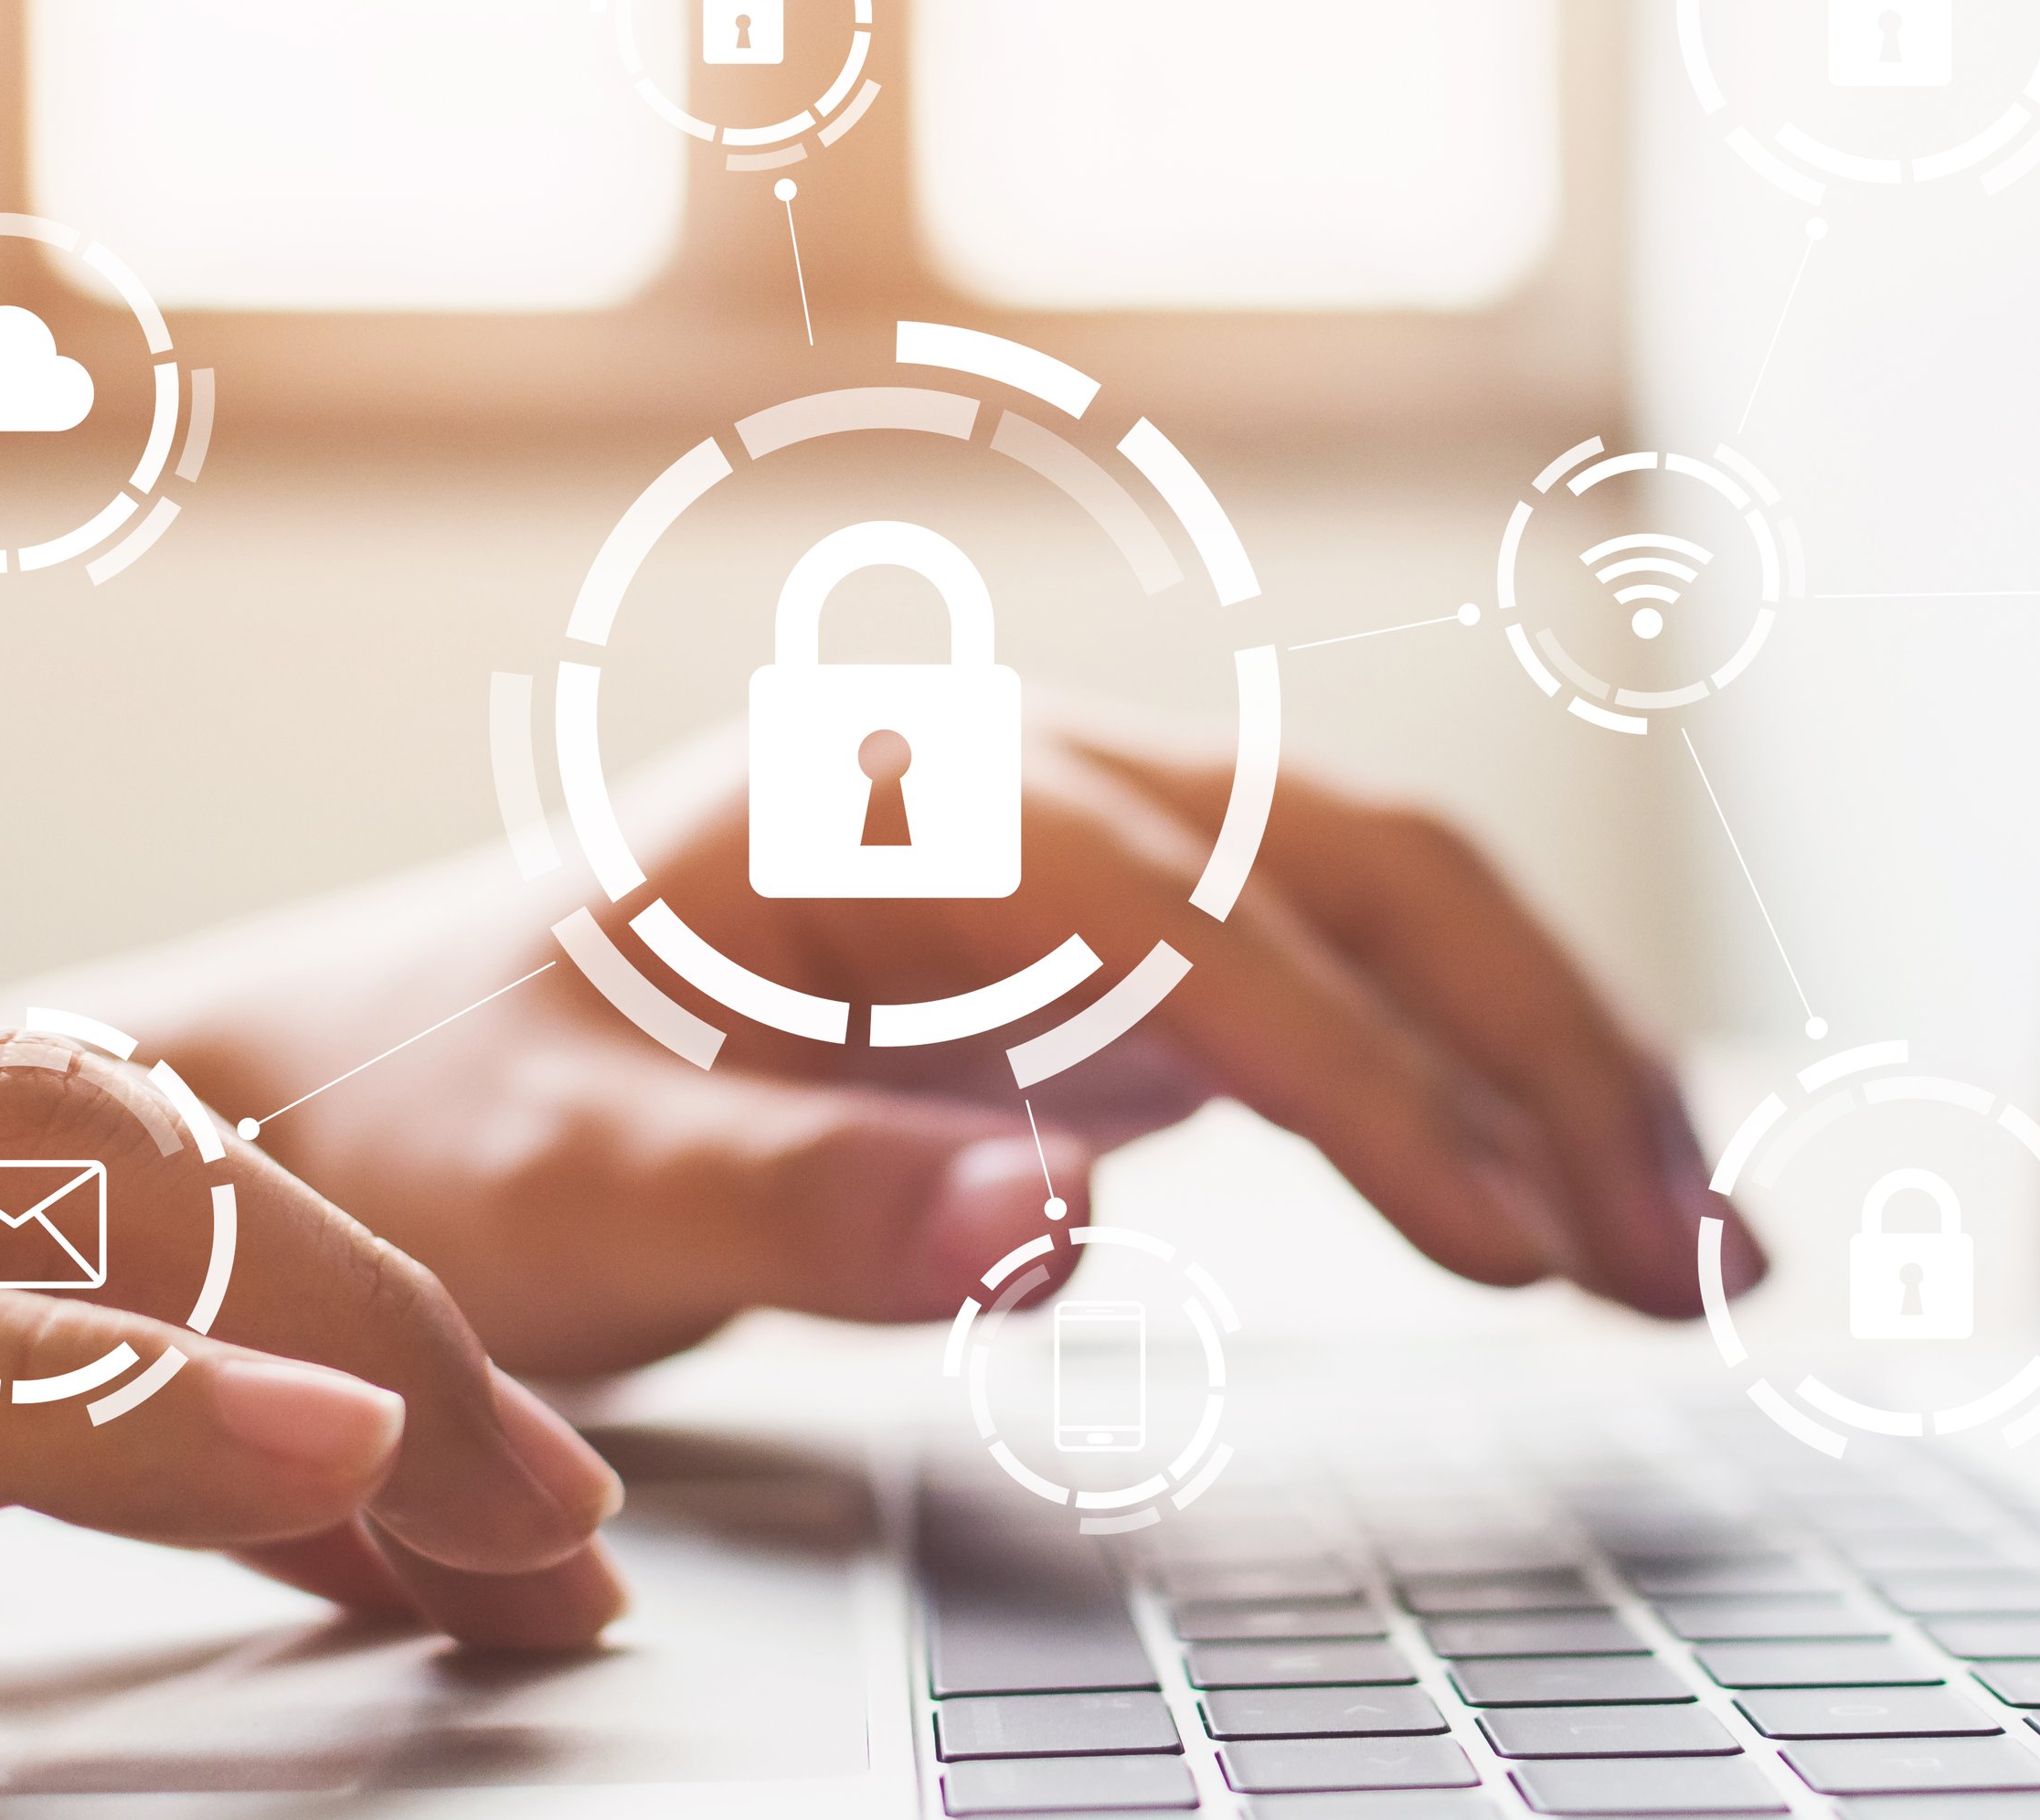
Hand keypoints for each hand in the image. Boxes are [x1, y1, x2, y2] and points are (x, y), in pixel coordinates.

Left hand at [58, 718, 1763, 1379]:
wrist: (346, 1083)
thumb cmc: (427, 1122)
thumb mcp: (558, 1187)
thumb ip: (795, 1198)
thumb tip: (1065, 1217)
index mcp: (873, 803)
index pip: (1189, 922)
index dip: (1365, 1079)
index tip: (1507, 1243)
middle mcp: (993, 781)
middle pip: (1343, 861)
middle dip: (1539, 1046)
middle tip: (1693, 1259)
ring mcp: (1053, 847)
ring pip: (1370, 900)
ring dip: (1544, 1055)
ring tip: (1690, 1245)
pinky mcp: (1080, 940)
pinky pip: (1323, 972)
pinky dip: (1458, 1079)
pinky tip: (1546, 1194)